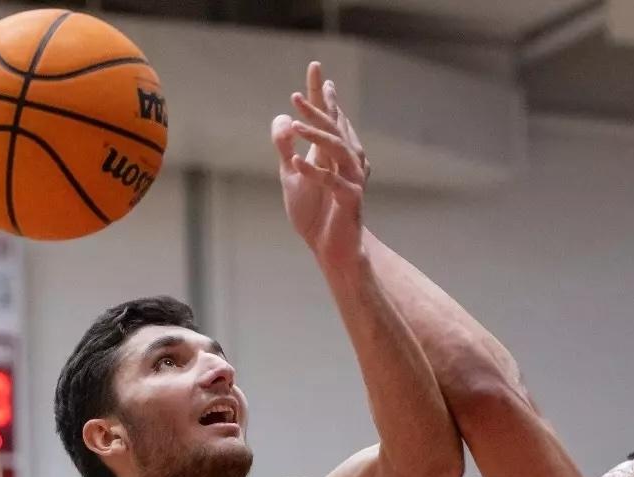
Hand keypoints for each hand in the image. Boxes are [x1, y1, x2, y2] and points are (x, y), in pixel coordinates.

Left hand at [272, 60, 366, 267]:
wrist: (331, 248)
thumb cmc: (315, 211)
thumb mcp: (291, 176)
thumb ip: (286, 148)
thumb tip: (281, 119)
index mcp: (333, 154)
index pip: (329, 119)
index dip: (323, 96)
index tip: (316, 70)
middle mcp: (347, 162)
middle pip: (335, 128)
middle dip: (318, 109)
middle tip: (297, 95)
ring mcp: (352, 180)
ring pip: (339, 150)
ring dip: (317, 136)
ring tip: (295, 124)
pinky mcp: (350, 200)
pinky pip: (334, 183)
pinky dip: (315, 173)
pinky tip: (296, 162)